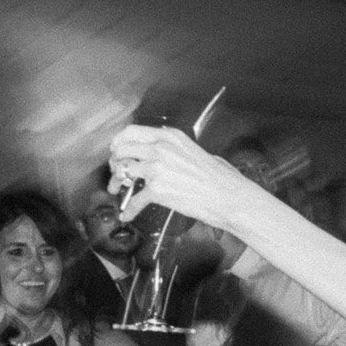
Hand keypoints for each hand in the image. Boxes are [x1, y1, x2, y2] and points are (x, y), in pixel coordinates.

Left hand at [109, 124, 261, 226]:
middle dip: (115, 161)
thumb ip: (177, 150)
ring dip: (116, 183)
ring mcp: (157, 168)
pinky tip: (127, 214)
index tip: (117, 150)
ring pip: (122, 171)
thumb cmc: (221, 178)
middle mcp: (160, 148)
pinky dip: (129, 209)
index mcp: (170, 136)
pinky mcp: (157, 190)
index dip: (120, 142)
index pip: (133, 131)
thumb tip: (168, 156)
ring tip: (116, 191)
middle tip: (116, 171)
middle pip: (122, 149)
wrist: (230, 197)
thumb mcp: (197, 151)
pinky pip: (134, 199)